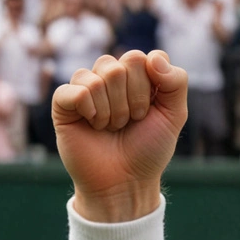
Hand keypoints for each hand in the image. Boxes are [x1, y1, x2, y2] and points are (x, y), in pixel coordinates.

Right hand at [53, 50, 187, 221]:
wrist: (125, 182)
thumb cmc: (149, 148)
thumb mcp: (174, 115)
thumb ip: (176, 81)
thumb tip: (153, 57)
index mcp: (136, 75)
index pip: (141, 58)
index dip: (148, 87)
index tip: (148, 111)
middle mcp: (110, 77)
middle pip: (120, 66)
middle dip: (131, 101)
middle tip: (129, 122)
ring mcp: (86, 88)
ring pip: (98, 77)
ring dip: (111, 110)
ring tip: (111, 127)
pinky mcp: (64, 104)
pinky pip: (74, 90)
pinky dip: (89, 110)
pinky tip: (92, 125)